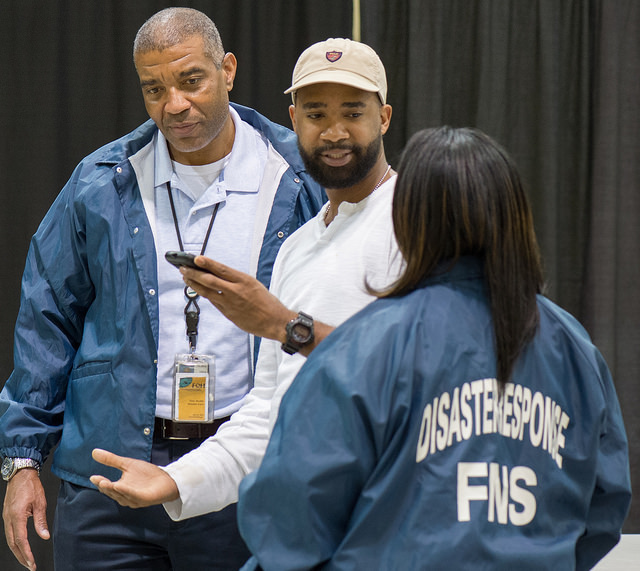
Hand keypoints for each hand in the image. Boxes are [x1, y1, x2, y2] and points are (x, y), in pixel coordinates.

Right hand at [3, 469, 48, 570]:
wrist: (20, 474)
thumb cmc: (31, 486)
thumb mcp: (40, 502)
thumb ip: (41, 521)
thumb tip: (45, 536)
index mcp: (17, 516)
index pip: (21, 541)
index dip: (27, 554)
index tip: (32, 564)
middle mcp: (9, 519)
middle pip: (13, 544)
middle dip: (21, 557)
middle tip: (30, 566)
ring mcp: (6, 518)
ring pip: (10, 540)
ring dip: (17, 551)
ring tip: (26, 560)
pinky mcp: (7, 516)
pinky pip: (9, 533)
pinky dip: (15, 543)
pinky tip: (20, 546)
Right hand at [90, 449, 179, 507]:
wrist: (167, 479)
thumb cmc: (147, 474)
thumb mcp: (127, 464)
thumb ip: (111, 460)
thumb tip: (94, 452)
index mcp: (120, 489)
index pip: (107, 487)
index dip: (100, 483)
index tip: (93, 477)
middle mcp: (125, 496)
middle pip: (113, 493)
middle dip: (105, 487)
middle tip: (98, 480)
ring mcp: (135, 499)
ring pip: (122, 496)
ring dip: (114, 490)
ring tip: (106, 483)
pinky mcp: (145, 499)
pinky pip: (134, 496)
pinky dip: (127, 492)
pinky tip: (120, 485)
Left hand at [180, 256, 294, 341]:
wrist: (275, 322)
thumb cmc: (267, 303)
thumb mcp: (254, 285)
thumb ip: (237, 281)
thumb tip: (219, 275)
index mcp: (244, 281)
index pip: (222, 269)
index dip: (207, 263)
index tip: (196, 258)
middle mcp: (236, 291)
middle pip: (209, 280)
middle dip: (194, 273)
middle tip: (183, 268)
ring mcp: (230, 304)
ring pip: (207, 292)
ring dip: (194, 284)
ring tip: (185, 277)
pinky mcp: (228, 314)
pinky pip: (213, 302)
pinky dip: (204, 294)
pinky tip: (198, 290)